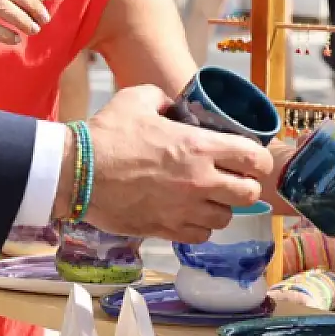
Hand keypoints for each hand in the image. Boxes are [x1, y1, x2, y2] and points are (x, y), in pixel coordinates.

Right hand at [80, 84, 275, 241]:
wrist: (77, 172)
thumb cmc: (106, 135)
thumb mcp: (136, 99)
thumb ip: (163, 99)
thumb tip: (171, 107)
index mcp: (197, 146)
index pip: (254, 158)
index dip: (257, 160)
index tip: (249, 159)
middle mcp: (198, 180)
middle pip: (248, 194)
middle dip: (243, 186)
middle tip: (230, 180)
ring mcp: (184, 209)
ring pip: (226, 219)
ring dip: (220, 208)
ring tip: (205, 198)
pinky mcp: (166, 229)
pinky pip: (201, 236)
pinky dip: (199, 227)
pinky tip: (187, 214)